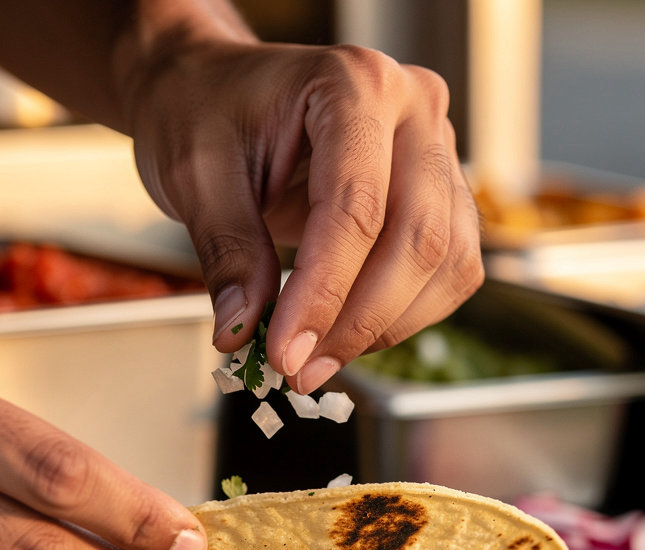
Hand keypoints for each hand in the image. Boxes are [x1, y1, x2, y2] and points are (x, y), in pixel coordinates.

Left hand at [126, 34, 484, 392]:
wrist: (219, 90)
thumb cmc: (206, 113)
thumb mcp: (195, 175)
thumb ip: (227, 252)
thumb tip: (243, 332)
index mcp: (354, 85)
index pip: (356, 208)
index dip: (323, 295)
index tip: (284, 354)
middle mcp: (414, 109)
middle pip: (419, 238)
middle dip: (360, 321)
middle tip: (300, 370)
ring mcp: (437, 150)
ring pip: (447, 262)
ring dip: (386, 327)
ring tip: (318, 358)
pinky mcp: (442, 193)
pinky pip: (449, 271)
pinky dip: (404, 316)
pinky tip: (349, 332)